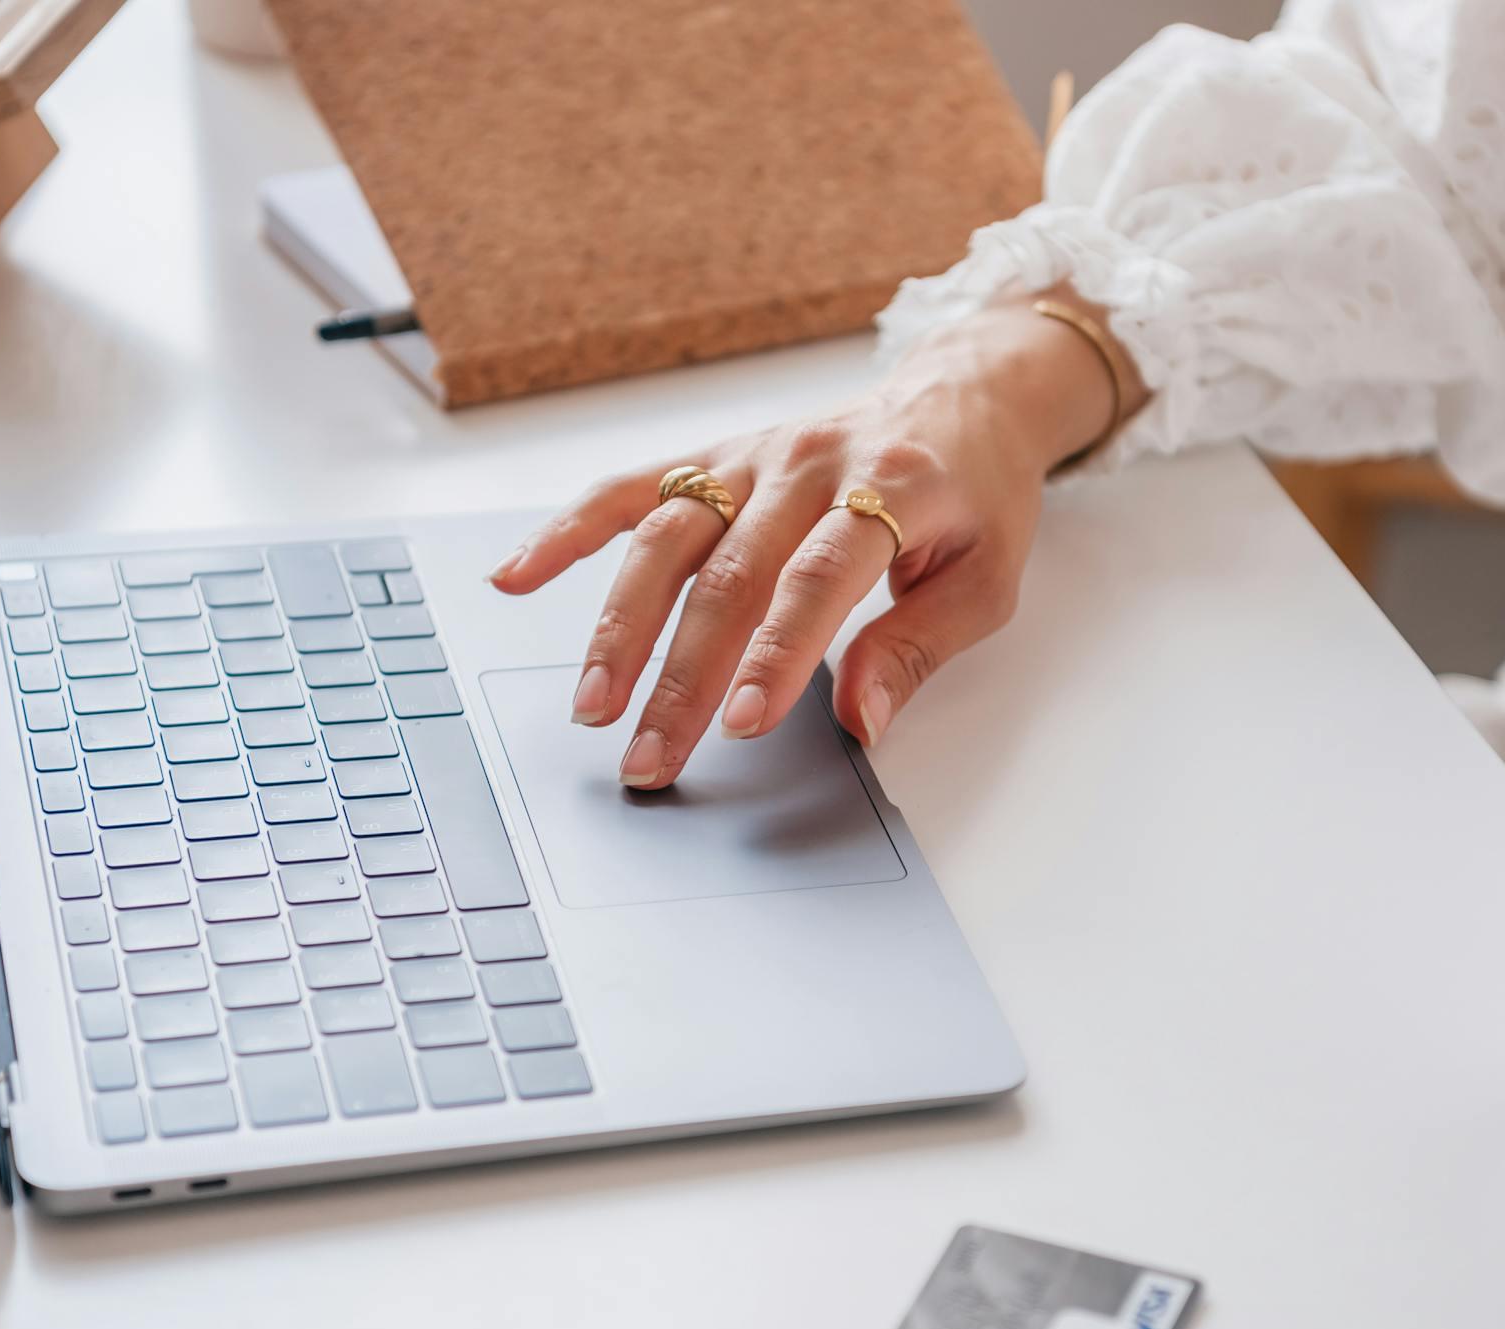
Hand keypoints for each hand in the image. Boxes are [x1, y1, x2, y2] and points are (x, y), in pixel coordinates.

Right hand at [489, 293, 1141, 787]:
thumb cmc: (977, 499)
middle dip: (682, 674)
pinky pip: (631, 489)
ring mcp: (752, 456)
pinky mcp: (714, 455)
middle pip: (728, 574)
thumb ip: (921, 648)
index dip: (775, 654)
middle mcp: (808, 465)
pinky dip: (569, 530)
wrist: (962, 398)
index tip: (738, 724)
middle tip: (650, 754)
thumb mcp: (987, 580)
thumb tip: (863, 721)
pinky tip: (517, 576)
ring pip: (667, 538)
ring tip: (592, 702)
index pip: (817, 580)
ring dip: (620, 625)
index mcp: (890, 490)